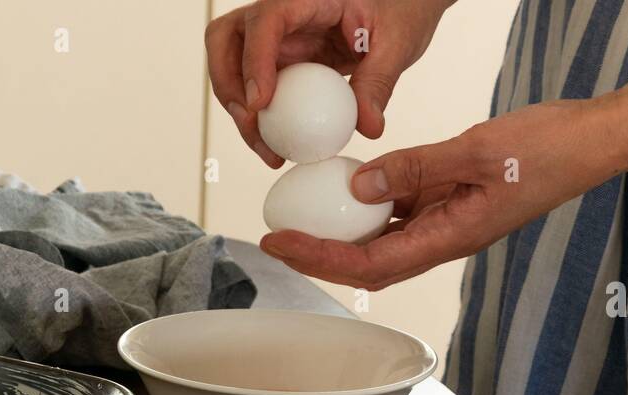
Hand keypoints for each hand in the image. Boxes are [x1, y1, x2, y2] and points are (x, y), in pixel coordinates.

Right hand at [206, 0, 447, 165]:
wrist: (401, 12)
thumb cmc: (400, 11)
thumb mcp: (397, 43)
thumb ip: (379, 82)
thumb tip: (368, 127)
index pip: (265, 19)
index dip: (254, 60)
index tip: (260, 103)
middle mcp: (281, 14)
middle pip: (226, 38)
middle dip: (227, 84)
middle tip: (251, 124)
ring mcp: (275, 38)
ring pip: (229, 64)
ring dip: (237, 109)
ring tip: (265, 147)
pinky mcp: (278, 62)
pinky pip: (253, 88)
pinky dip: (256, 118)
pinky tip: (275, 146)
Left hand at [260, 99, 620, 289]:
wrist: (592, 141)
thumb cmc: (548, 149)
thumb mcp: (475, 149)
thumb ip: (416, 167)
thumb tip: (359, 184)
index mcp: (450, 238)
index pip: (369, 263)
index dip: (320, 259)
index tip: (281, 245)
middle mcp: (444, 239)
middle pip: (368, 263)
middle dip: (318, 256)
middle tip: (275, 240)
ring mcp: (448, 223)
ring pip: (383, 240)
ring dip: (341, 235)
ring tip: (299, 218)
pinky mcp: (452, 202)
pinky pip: (403, 209)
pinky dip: (371, 203)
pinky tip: (349, 187)